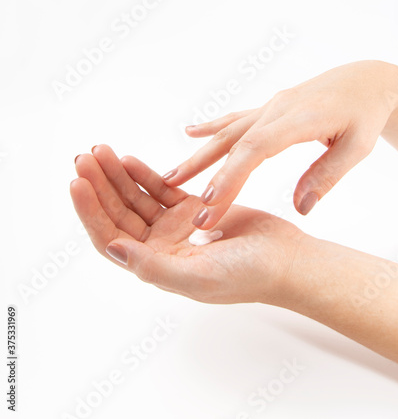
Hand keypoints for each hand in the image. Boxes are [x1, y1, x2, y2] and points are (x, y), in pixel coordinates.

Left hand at [70, 145, 302, 303]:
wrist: (286, 259)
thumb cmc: (249, 275)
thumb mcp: (198, 277)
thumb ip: (153, 267)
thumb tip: (112, 247)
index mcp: (156, 265)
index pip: (111, 237)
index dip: (91, 212)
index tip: (78, 182)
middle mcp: (160, 247)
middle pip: (118, 213)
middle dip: (99, 185)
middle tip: (85, 157)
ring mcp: (175, 227)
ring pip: (136, 197)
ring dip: (117, 176)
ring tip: (101, 151)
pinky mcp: (192, 208)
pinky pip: (160, 189)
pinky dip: (144, 174)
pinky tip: (129, 160)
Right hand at [163, 60, 397, 228]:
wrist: (365, 80)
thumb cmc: (364, 113)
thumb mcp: (358, 147)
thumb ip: (327, 176)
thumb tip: (301, 208)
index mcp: (299, 120)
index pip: (256, 150)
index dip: (231, 175)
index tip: (211, 202)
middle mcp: (276, 110)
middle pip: (233, 143)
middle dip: (206, 173)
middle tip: (182, 199)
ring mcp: (269, 108)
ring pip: (227, 132)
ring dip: (199, 155)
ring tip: (171, 176)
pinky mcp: (268, 110)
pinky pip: (235, 120)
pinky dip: (211, 128)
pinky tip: (191, 133)